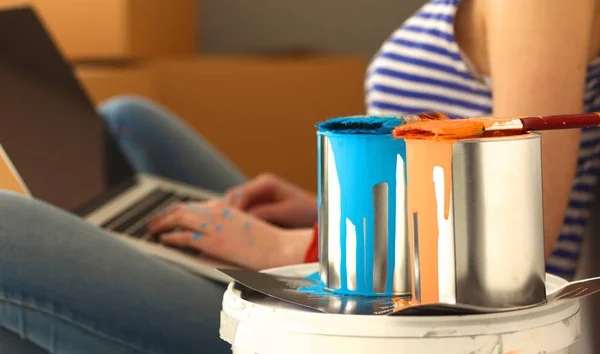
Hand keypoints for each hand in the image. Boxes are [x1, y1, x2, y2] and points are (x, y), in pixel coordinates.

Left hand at [146, 200, 312, 269]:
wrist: (277, 246)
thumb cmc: (264, 241)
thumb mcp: (243, 226)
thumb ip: (226, 224)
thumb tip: (212, 232)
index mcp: (225, 208)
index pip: (194, 205)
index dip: (177, 209)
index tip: (167, 214)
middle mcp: (217, 213)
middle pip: (183, 209)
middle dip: (164, 215)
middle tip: (152, 223)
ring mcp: (214, 226)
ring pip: (179, 219)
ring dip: (162, 224)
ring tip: (152, 230)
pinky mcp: (213, 241)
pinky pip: (185, 236)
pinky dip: (170, 237)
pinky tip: (163, 240)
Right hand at [224, 173, 317, 228]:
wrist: (315, 216)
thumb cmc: (305, 212)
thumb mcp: (286, 212)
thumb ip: (266, 213)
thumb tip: (245, 218)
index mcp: (266, 183)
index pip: (242, 193)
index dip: (233, 208)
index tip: (228, 223)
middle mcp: (258, 186)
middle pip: (234, 197)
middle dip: (228, 212)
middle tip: (223, 228)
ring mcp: (256, 196)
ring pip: (235, 204)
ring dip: (231, 216)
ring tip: (227, 231)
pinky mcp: (256, 206)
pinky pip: (241, 211)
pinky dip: (237, 220)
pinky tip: (235, 231)